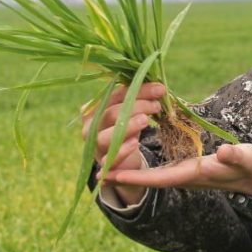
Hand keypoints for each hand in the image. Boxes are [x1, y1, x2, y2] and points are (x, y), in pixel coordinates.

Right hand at [81, 82, 164, 205]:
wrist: (123, 159)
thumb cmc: (126, 129)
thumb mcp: (131, 113)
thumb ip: (140, 99)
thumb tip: (159, 87)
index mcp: (95, 109)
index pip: (116, 96)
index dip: (138, 90)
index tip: (160, 88)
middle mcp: (90, 126)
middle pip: (111, 113)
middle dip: (136, 106)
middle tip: (157, 105)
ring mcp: (95, 146)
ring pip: (106, 135)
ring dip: (127, 126)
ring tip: (146, 120)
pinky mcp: (103, 164)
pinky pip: (110, 158)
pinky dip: (121, 151)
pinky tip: (134, 143)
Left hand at [105, 143, 251, 197]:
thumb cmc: (251, 167)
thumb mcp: (246, 159)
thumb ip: (237, 156)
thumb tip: (225, 153)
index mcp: (192, 174)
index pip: (157, 179)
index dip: (134, 177)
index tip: (110, 175)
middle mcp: (181, 175)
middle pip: (147, 175)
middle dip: (125, 169)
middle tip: (98, 167)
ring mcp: (182, 170)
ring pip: (149, 169)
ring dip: (131, 160)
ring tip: (106, 155)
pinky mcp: (184, 164)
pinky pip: (156, 163)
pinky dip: (143, 153)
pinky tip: (130, 143)